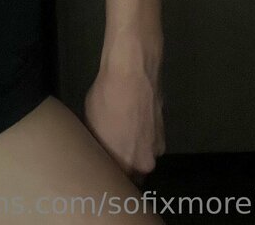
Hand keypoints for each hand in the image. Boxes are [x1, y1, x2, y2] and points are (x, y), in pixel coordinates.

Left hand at [83, 66, 164, 185]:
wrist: (132, 73)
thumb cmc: (107, 99)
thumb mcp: (91, 125)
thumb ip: (99, 147)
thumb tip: (97, 153)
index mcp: (126, 165)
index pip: (117, 182)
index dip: (109, 174)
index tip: (101, 167)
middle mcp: (145, 162)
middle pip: (133, 171)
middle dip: (123, 163)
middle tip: (110, 148)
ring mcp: (157, 146)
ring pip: (143, 154)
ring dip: (134, 148)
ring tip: (121, 128)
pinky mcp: (163, 130)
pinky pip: (149, 139)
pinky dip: (142, 134)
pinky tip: (131, 118)